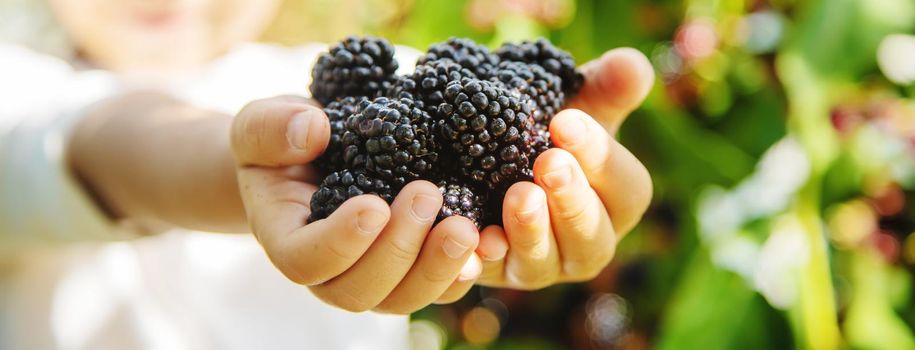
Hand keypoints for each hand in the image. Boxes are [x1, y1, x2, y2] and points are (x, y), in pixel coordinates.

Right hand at [231, 96, 481, 313]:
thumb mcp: (261, 124)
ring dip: (437, 268)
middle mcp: (330, 273)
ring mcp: (373, 277)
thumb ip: (272, 128)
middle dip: (398, 250)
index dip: (339, 242)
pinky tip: (487, 241)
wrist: (313, 158)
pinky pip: (437, 287)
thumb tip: (313, 130)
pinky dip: (463, 270)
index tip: (373, 205)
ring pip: (403, 298)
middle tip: (427, 194)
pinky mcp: (410, 270)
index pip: (304, 261)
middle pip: (359, 290)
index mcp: (287, 240)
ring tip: (465, 226)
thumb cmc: (281, 142)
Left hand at [474, 48, 654, 288]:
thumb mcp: (580, 105)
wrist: (489, 154)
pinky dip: (482, 260)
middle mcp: (585, 243)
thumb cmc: (548, 132)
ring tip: (518, 195)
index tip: (564, 121)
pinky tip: (477, 237)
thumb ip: (609, 85)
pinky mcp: (493, 273)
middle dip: (571, 200)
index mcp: (617, 204)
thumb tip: (629, 65)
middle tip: (547, 162)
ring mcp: (540, 266)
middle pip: (591, 237)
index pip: (626, 189)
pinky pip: (489, 275)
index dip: (600, 157)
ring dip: (531, 230)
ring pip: (544, 264)